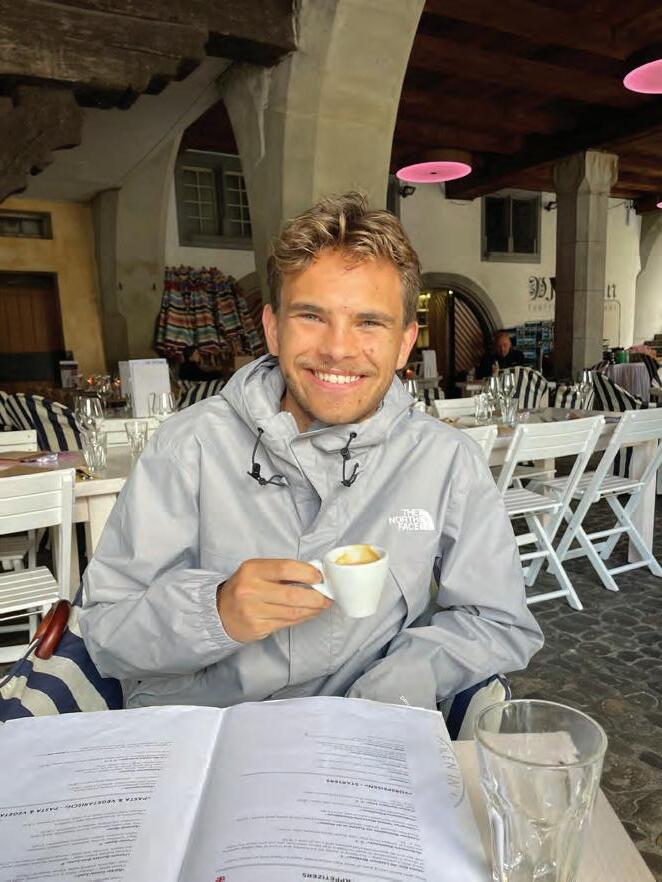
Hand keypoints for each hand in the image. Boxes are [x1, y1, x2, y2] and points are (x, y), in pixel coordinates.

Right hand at [217, 558, 331, 642]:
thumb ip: (281, 571)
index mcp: (252, 570)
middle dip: (316, 597)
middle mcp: (250, 590)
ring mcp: (253, 611)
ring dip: (313, 609)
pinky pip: (287, 623)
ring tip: (323, 605)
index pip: (285, 568)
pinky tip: (310, 613)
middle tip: (328, 596)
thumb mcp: (257, 571)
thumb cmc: (244, 587)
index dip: (307, 572)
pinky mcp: (257, 628)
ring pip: (292, 612)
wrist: (219, 611)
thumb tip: (313, 573)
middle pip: (292, 595)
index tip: (320, 577)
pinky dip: (303, 618)